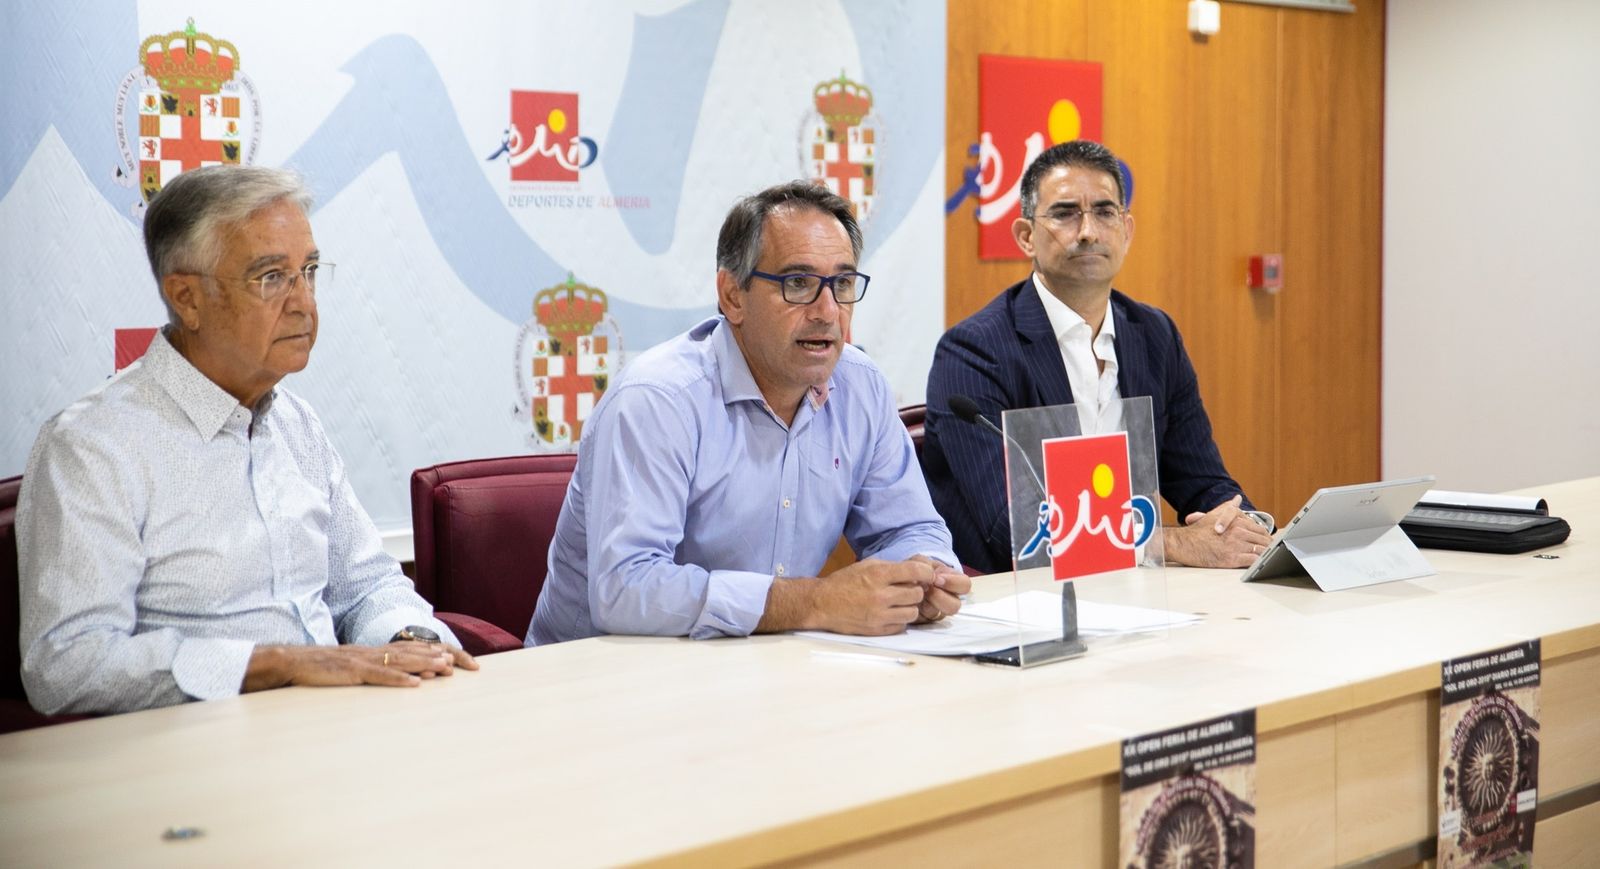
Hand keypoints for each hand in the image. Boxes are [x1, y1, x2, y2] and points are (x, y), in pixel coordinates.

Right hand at [242, 642, 476, 692]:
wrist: (290, 661)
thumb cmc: (318, 668)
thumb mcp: (346, 668)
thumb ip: (366, 670)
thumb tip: (387, 677)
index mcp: (370, 651)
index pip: (406, 648)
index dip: (428, 651)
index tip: (450, 657)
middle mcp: (370, 652)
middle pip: (408, 652)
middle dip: (434, 657)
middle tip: (457, 663)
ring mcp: (362, 661)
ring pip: (399, 661)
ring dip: (423, 665)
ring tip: (444, 669)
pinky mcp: (351, 672)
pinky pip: (379, 676)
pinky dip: (398, 679)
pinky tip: (415, 684)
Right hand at [791, 558, 932, 635]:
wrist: (822, 604)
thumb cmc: (844, 582)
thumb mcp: (867, 565)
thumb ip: (891, 567)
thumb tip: (918, 568)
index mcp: (878, 575)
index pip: (915, 572)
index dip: (926, 572)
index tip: (927, 575)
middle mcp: (881, 595)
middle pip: (917, 593)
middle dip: (915, 590)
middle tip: (907, 589)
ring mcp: (879, 615)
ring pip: (913, 612)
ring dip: (909, 607)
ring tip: (899, 603)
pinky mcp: (877, 630)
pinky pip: (902, 626)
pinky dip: (900, 620)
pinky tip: (891, 613)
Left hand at [907, 555, 971, 622]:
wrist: (901, 580)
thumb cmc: (915, 569)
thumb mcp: (920, 561)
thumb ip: (925, 564)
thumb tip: (931, 576)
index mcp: (953, 582)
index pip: (965, 585)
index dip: (953, 583)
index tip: (936, 578)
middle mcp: (949, 599)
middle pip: (955, 606)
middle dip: (939, 597)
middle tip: (926, 589)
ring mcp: (937, 611)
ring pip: (939, 615)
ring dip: (927, 604)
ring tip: (917, 594)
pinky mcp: (924, 620)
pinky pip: (924, 620)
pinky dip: (916, 610)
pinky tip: (910, 602)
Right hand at [1167, 495, 1273, 567]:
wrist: (1183, 544)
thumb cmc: (1196, 532)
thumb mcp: (1212, 514)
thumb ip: (1227, 507)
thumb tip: (1237, 498)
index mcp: (1236, 520)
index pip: (1259, 528)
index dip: (1265, 537)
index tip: (1268, 541)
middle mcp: (1238, 530)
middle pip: (1262, 539)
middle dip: (1268, 546)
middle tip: (1272, 552)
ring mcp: (1235, 544)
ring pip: (1260, 550)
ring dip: (1266, 555)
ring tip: (1268, 559)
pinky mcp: (1232, 558)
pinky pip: (1253, 561)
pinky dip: (1259, 563)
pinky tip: (1260, 565)